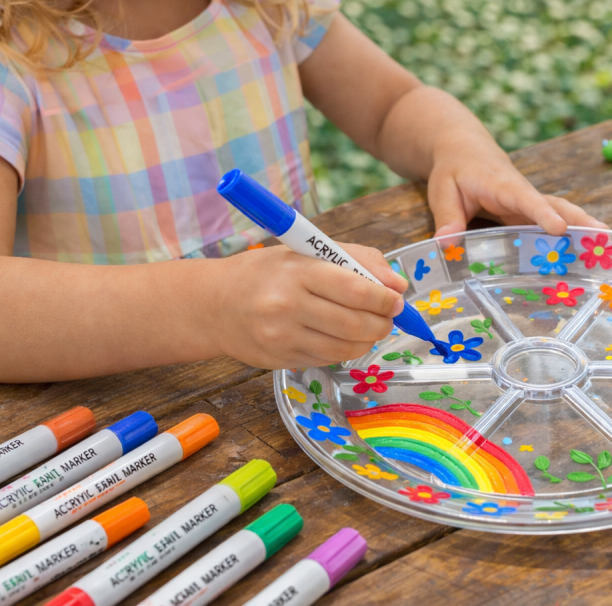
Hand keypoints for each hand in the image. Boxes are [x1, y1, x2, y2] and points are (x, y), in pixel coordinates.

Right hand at [211, 244, 407, 368]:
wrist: (214, 304)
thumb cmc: (266, 273)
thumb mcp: (305, 252)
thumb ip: (356, 259)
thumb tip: (397, 284)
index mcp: (297, 271)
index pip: (355, 289)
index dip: (384, 298)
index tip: (396, 299)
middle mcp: (287, 305)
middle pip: (355, 323)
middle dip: (383, 322)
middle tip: (389, 316)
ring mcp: (283, 337)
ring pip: (346, 347)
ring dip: (368, 339)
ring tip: (370, 326)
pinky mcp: (281, 360)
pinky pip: (328, 360)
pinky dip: (345, 350)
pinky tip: (343, 337)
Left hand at [427, 129, 606, 236]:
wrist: (464, 148)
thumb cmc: (453, 168)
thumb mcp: (441, 191)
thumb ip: (447, 217)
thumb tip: (446, 244)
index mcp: (501, 185)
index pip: (525, 199)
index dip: (542, 214)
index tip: (559, 228)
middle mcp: (521, 192)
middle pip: (554, 204)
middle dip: (579, 220)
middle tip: (604, 237)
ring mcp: (528, 202)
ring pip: (559, 212)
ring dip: (582, 226)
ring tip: (606, 245)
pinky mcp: (529, 210)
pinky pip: (550, 221)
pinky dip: (569, 234)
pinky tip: (583, 252)